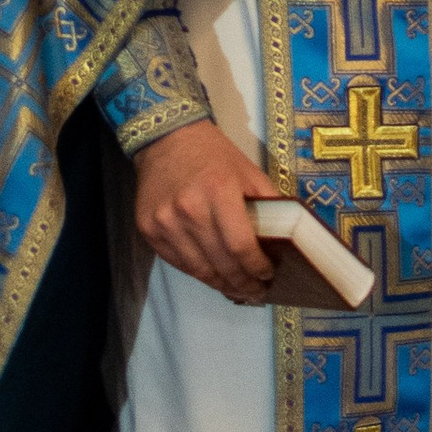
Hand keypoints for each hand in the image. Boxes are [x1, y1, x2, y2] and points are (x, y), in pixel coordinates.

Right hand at [131, 120, 275, 303]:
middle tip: (256, 292)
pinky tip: (213, 275)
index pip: (241, 245)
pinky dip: (198, 272)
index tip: (268, 276)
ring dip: (221, 284)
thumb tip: (284, 242)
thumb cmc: (214, 156)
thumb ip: (267, 205)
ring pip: (198, 269)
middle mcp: (188, 209)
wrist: (166, 139)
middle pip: (221, 263)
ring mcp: (164, 221)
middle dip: (243, 283)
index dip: (256, 267)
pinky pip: (178, 263)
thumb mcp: (248, 172)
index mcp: (218, 191)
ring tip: (238, 291)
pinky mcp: (148, 230)